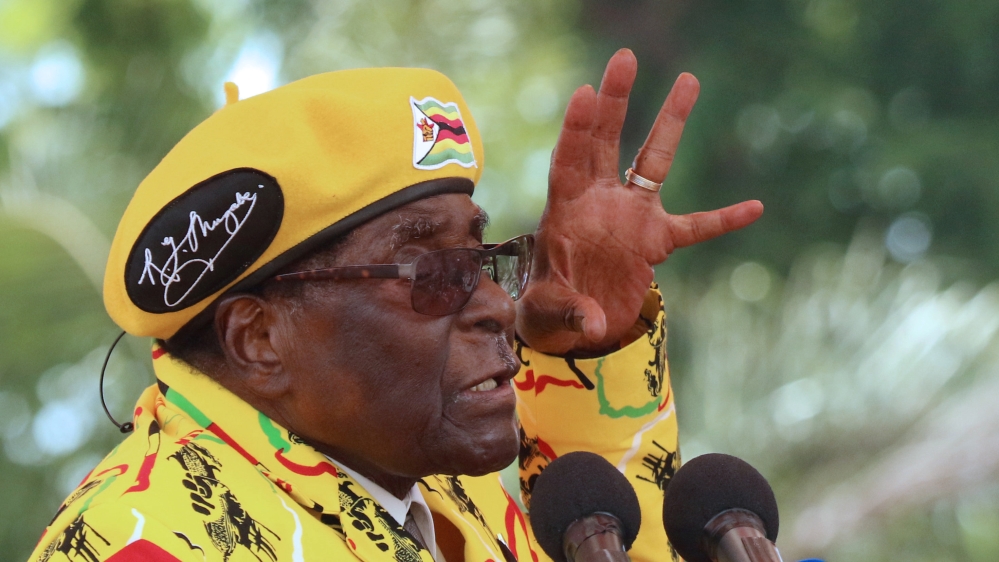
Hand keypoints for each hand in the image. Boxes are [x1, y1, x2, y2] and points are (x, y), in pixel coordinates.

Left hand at [516, 49, 763, 354]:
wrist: (573, 325)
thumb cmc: (548, 312)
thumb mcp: (545, 315)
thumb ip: (566, 313)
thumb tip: (592, 324)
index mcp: (563, 210)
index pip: (569, 162)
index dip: (576, 131)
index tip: (585, 94)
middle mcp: (598, 202)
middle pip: (606, 142)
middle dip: (615, 101)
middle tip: (624, 59)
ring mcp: (630, 217)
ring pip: (653, 162)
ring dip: (670, 124)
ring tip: (688, 80)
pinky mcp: (656, 241)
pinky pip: (696, 227)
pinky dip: (723, 220)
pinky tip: (754, 208)